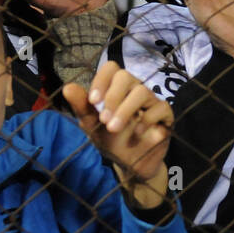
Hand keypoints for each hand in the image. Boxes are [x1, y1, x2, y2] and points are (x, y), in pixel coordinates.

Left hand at [63, 62, 173, 207]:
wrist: (128, 164)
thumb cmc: (110, 140)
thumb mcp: (91, 125)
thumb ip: (82, 106)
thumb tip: (68, 88)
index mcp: (116, 88)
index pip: (111, 68)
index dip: (101, 80)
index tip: (93, 101)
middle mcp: (134, 90)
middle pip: (126, 75)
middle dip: (112, 96)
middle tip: (104, 119)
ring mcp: (151, 101)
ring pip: (142, 91)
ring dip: (125, 110)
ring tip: (114, 128)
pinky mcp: (165, 116)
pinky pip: (160, 108)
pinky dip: (146, 120)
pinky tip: (136, 133)